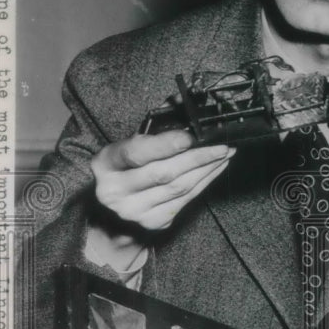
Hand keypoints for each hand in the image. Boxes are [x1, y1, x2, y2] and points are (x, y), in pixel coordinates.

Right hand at [91, 129, 233, 232]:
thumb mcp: (127, 146)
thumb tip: (185, 106)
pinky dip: (203, 183)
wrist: (113, 212)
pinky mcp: (153, 222)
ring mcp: (135, 210)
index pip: (136, 154)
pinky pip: (186, 200)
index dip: (165, 145)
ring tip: (224, 155)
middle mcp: (115, 191)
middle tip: (221, 146)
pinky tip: (214, 170)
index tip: (190, 137)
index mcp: (105, 165)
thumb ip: (152, 130)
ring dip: (206, 170)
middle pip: (164, 173)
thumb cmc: (125, 169)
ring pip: (179, 188)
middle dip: (197, 158)